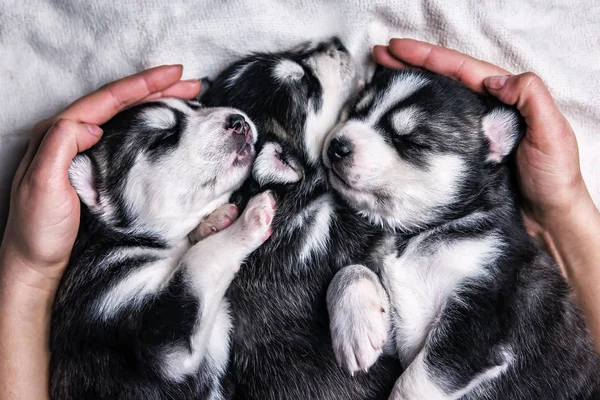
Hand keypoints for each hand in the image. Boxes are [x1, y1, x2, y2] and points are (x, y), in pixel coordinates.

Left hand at [0, 65, 200, 293]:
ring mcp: (84, 151)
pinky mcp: (96, 167)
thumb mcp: (42, 185)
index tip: (174, 74)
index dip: (143, 84)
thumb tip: (91, 122)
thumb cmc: (38, 230)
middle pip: (119, 102)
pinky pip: (126, 135)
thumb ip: (60, 146)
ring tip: (184, 97)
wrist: (35, 263)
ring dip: (155, 103)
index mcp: (58, 133)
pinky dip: (148, 124)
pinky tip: (162, 126)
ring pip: (125, 116)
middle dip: (156, 88)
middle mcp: (70, 136)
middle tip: (190, 83)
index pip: (108, 99)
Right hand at [372, 39, 595, 240]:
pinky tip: (395, 117)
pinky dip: (413, 119)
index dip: (427, 56)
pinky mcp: (462, 152)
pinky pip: (434, 128)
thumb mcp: (552, 134)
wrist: (546, 216)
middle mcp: (484, 109)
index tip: (397, 49)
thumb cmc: (554, 177)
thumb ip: (531, 99)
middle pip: (442, 78)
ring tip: (381, 78)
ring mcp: (470, 131)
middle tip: (380, 56)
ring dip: (409, 87)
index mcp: (504, 97)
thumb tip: (495, 81)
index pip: (460, 69)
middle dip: (411, 64)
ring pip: (435, 100)